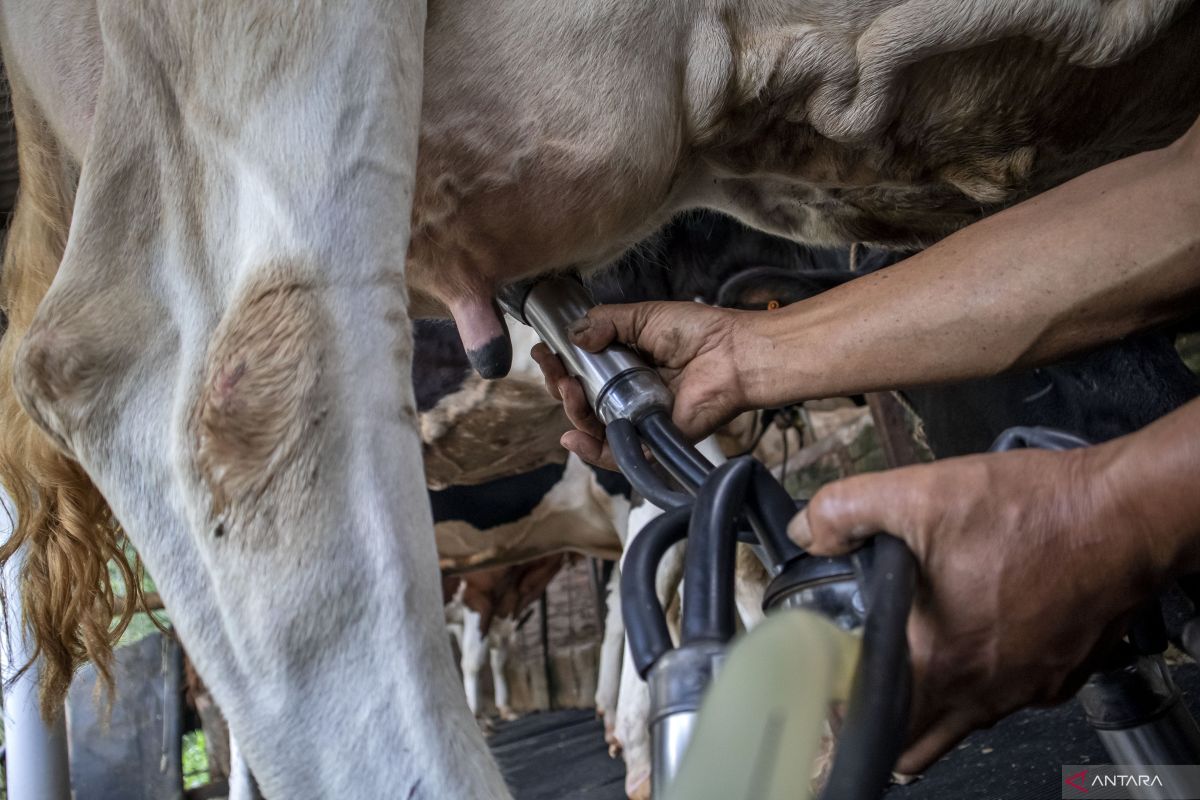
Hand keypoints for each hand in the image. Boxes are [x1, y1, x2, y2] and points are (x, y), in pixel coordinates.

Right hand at [531, 301, 747, 467]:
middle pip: (582, 402)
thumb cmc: (699, 333)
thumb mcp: (643, 317)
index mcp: (626, 365)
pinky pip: (619, 455)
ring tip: (569, 391)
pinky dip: (593, 452)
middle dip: (560, 388)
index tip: (545, 352)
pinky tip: (574, 437)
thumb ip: (605, 323)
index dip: (560, 365)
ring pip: (594, 428)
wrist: (732, 354)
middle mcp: (629, 393)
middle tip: (555, 373)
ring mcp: (639, 418)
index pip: (582, 371)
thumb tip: (573, 336)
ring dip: (573, 412)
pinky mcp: (653, 441)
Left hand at [789, 446, 1166, 773]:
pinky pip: (1011, 694)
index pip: (880, 729)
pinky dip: (986, 676)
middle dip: (887, 722)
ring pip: (965, 719)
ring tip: (921, 647)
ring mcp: (1027, 688)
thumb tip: (807, 529)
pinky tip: (980, 629)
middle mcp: (985, 690)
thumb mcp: (917, 494)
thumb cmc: (1032, 512)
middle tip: (869, 677)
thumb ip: (844, 511)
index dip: (848, 712)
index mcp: (940, 662)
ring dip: (936, 697)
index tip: (835, 684)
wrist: (1122, 515)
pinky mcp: (1061, 673)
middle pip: (920, 744)